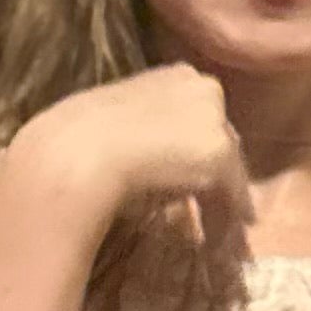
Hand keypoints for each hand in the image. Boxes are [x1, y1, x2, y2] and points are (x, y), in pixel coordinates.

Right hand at [0, 69, 249, 310]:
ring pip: (228, 163)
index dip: (191, 141)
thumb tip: (137, 156)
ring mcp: (213, 118)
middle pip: (218, 132)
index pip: (196, 109)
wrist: (78, 152)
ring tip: (216, 222)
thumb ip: (135, 128)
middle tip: (207, 198)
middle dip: (214, 165)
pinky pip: (233, 191)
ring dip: (221, 194)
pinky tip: (221, 236)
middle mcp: (200, 87)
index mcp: (173, 75)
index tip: (188, 169)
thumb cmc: (77, 136)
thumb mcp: (110, 121)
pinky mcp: (220, 153)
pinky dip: (228, 214)